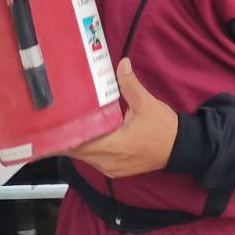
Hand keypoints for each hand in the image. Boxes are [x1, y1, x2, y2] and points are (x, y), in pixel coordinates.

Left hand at [65, 59, 178, 178]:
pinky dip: (88, 149)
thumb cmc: (163, 127)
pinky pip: (94, 160)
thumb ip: (130, 85)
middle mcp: (107, 161)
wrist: (180, 148)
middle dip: (67, 136)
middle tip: (57, 118)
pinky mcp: (114, 171)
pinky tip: (87, 135)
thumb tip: (122, 63)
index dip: (63, 134)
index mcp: (113, 146)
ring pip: (84, 157)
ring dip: (77, 143)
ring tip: (68, 125)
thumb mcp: (146, 103)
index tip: (54, 121)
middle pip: (76, 151)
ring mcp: (110, 169)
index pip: (77, 144)